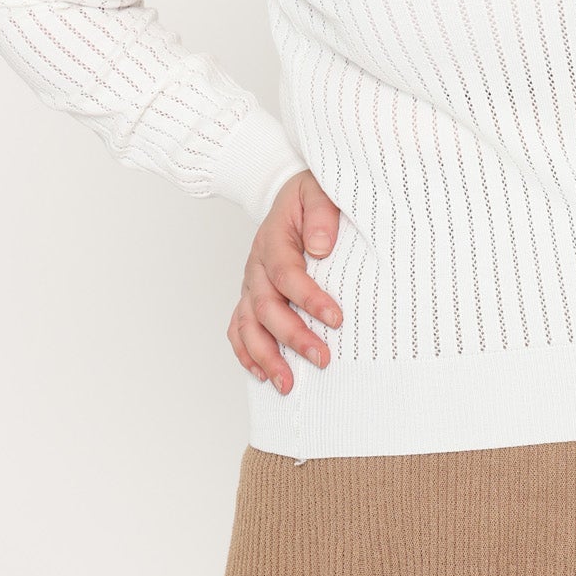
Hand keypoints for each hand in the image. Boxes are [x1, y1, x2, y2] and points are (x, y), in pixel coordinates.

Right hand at [226, 168, 343, 394]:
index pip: (287, 274)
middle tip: (322, 358)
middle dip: (293, 337)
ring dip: (266, 356)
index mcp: (273, 239)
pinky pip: (239, 328)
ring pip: (248, 325)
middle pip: (266, 307)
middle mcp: (256, 265)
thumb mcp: (319, 192)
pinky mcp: (251, 296)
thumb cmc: (311, 196)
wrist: (292, 195)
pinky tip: (263, 374)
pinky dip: (247, 353)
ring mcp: (250, 283)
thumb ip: (322, 214)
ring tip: (288, 384)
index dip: (309, 299)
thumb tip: (320, 247)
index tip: (336, 319)